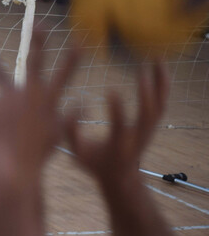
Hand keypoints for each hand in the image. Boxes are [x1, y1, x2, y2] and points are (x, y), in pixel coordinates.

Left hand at [0, 30, 79, 178]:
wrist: (18, 164)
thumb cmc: (42, 151)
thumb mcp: (61, 132)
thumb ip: (71, 115)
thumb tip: (86, 102)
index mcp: (49, 98)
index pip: (65, 72)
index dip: (73, 56)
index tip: (80, 40)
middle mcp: (29, 93)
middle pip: (34, 61)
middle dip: (38, 40)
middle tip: (38, 22)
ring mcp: (10, 98)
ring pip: (1, 74)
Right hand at [65, 61, 167, 186]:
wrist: (120, 177)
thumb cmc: (95, 163)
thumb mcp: (77, 154)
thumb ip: (71, 133)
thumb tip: (74, 106)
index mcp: (117, 147)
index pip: (120, 127)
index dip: (117, 109)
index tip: (110, 90)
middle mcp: (137, 138)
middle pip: (148, 115)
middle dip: (146, 93)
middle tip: (141, 71)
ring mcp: (148, 131)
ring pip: (159, 105)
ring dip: (160, 82)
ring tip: (156, 58)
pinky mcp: (153, 125)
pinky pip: (162, 102)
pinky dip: (164, 83)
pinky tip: (160, 65)